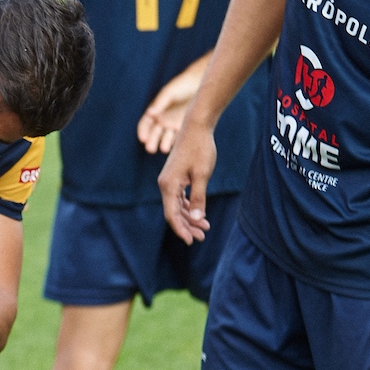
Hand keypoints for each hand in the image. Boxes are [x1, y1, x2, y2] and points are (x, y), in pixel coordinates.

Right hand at [137, 55, 208, 154]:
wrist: (199, 84)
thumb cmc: (182, 86)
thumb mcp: (170, 93)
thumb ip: (160, 103)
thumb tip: (150, 113)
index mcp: (155, 111)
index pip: (145, 124)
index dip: (143, 132)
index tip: (143, 139)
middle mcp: (162, 120)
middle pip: (154, 133)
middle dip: (152, 141)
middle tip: (150, 149)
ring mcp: (173, 124)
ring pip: (166, 137)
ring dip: (164, 143)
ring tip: (165, 149)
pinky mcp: (185, 127)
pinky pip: (179, 137)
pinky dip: (176, 142)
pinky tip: (177, 146)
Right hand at [157, 119, 215, 244]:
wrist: (196, 128)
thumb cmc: (200, 149)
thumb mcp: (202, 175)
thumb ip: (199, 198)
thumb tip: (196, 218)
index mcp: (168, 186)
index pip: (172, 215)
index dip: (181, 229)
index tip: (191, 241)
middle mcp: (165, 185)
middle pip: (174, 212)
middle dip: (187, 226)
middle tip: (202, 236)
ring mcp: (169, 181)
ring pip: (177, 206)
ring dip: (189, 217)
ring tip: (204, 227)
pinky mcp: (176, 178)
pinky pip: (180, 198)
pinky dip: (189, 207)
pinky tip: (199, 214)